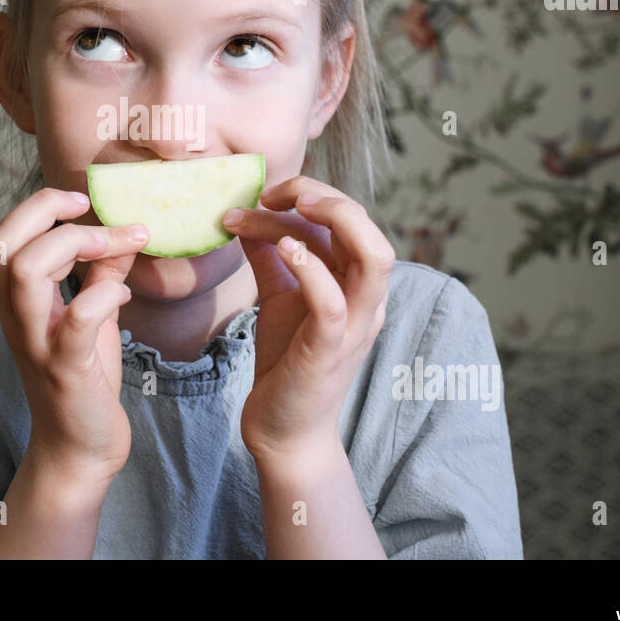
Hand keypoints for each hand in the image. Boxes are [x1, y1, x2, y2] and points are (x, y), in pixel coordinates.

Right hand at [0, 187, 149, 484]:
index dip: (42, 206)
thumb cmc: (84, 381)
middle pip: (5, 243)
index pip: (6, 234)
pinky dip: (102, 294)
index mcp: (18, 301)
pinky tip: (123, 294)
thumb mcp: (93, 318)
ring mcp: (36, 342)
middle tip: (97, 217)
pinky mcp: (65, 368)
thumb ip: (102, 274)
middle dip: (50, 214)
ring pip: (25, 271)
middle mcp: (17, 317)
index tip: (85, 201)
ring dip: (73, 245)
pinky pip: (75, 320)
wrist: (81, 450)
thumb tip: (126, 232)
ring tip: (111, 247)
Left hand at [222, 174, 395, 463]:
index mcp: (359, 284)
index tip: (263, 194)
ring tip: (292, 206)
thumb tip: (245, 213)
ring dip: (335, 220)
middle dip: (326, 196)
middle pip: (369, 229)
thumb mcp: (279, 296)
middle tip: (275, 192)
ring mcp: (355, 326)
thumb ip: (269, 256)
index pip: (350, 221)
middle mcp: (368, 301)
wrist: (283, 428)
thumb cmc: (287, 360)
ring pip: (373, 258)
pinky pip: (333, 303)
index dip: (312, 195)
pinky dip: (311, 269)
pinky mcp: (330, 351)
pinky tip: (282, 248)